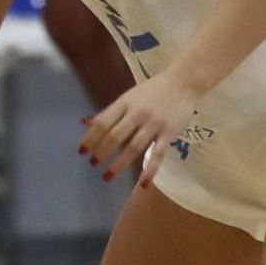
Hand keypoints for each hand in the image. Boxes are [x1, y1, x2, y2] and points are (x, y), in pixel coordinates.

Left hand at [79, 71, 200, 185]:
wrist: (184, 82)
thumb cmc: (153, 90)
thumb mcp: (130, 96)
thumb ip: (111, 112)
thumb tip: (87, 124)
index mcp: (125, 103)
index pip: (103, 122)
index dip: (90, 138)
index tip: (82, 151)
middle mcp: (138, 113)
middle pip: (115, 136)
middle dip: (102, 152)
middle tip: (93, 164)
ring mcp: (154, 124)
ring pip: (134, 147)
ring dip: (119, 164)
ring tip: (107, 175)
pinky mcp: (169, 133)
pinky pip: (158, 154)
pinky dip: (151, 169)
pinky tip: (143, 182)